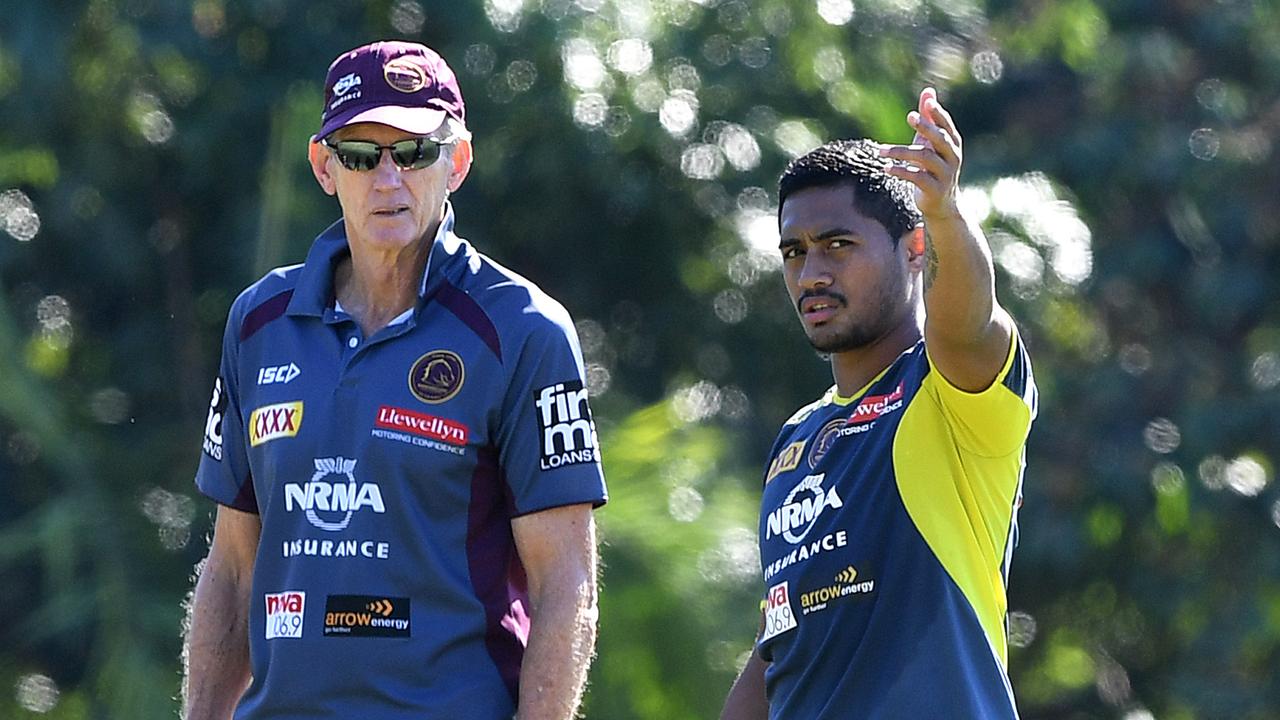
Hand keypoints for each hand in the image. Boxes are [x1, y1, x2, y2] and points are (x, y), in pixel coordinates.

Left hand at [878, 87, 962, 220]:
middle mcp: (952, 157)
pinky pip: (917, 177)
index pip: (947, 125)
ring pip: (925, 157)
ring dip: (901, 152)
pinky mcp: (934, 189)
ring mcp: (945, 174)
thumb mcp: (930, 143)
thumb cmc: (933, 167)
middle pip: (940, 139)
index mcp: (952, 144)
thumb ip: (929, 118)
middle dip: (926, 127)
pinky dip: (901, 171)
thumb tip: (928, 91)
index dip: (938, 114)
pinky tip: (886, 168)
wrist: (940, 205)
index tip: (927, 102)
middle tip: (909, 116)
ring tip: (880, 151)